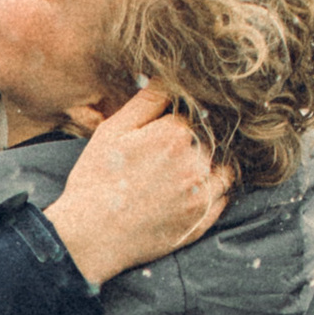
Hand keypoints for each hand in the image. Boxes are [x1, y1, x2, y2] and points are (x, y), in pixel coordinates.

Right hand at [44, 86, 232, 287]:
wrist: (90, 236)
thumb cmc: (96, 180)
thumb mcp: (113, 130)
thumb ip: (147, 100)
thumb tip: (168, 77)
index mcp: (175, 134)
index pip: (190, 116)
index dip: (175, 123)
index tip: (159, 135)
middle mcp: (196, 162)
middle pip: (209, 140)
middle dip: (194, 143)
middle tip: (165, 159)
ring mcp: (202, 194)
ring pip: (223, 167)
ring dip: (210, 166)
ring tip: (179, 175)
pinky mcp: (202, 221)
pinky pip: (222, 198)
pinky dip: (212, 192)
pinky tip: (188, 194)